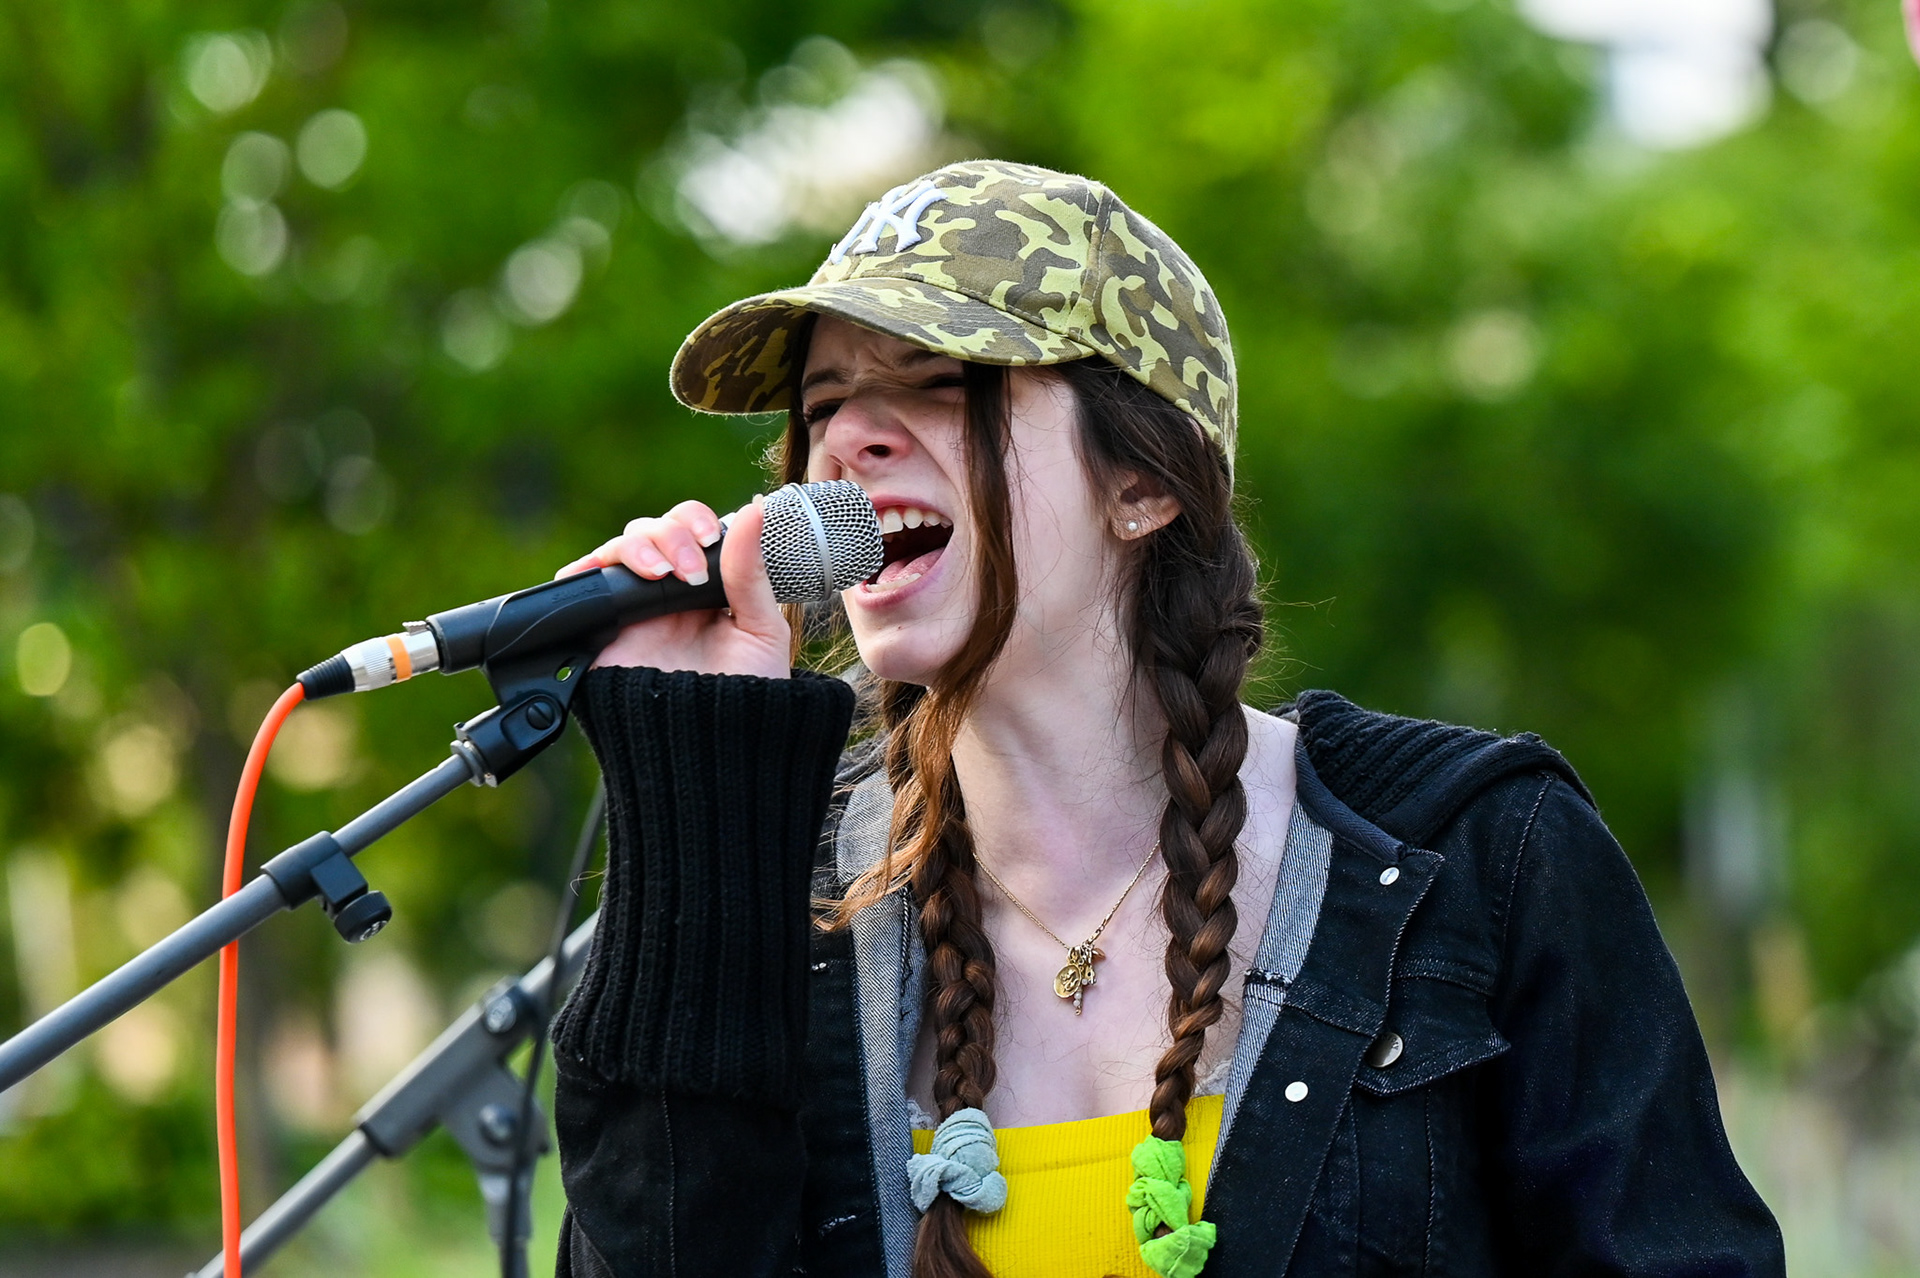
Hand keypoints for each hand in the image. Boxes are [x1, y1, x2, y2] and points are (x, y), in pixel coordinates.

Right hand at [556, 498, 791, 679]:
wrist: (715, 756)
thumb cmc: (747, 701)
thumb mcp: (760, 631)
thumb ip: (751, 572)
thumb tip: (754, 508)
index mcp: (704, 587)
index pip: (688, 529)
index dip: (693, 521)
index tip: (710, 538)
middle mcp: (665, 596)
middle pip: (648, 532)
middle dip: (667, 536)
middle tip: (689, 571)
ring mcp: (631, 614)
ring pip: (616, 552)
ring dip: (637, 548)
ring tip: (660, 574)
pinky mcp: (600, 635)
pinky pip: (578, 590)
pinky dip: (582, 571)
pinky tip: (603, 572)